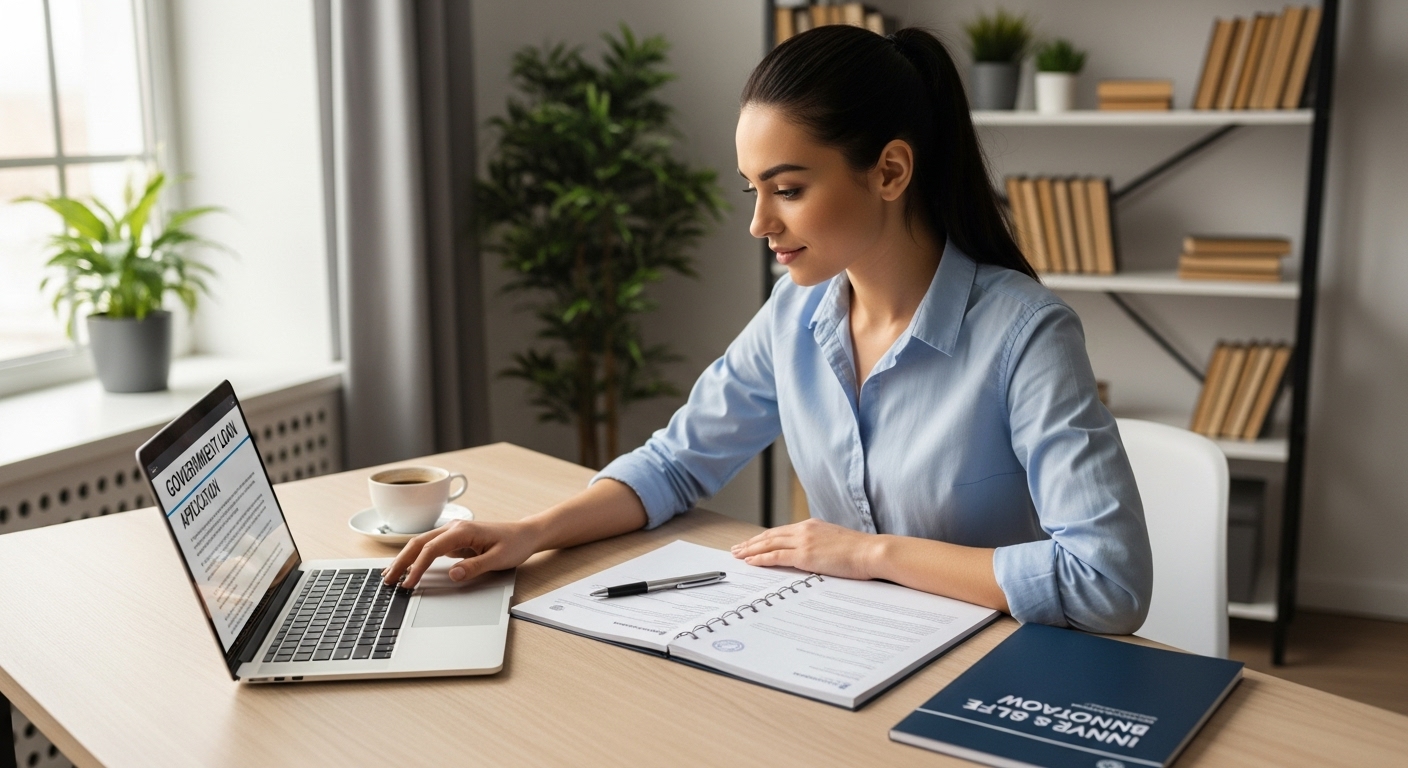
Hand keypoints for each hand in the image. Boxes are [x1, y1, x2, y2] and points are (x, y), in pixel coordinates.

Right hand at [383, 519, 540, 587]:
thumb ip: (475, 567)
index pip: (431, 549)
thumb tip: (452, 574)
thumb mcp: (499, 559)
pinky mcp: (454, 540)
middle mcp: (454, 528)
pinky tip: (407, 568)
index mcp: (463, 531)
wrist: (525, 534)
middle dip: (401, 561)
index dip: (417, 567)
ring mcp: (452, 533)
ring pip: (421, 544)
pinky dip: (415, 558)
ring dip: (404, 559)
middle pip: (418, 543)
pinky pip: (429, 548)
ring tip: (390, 575)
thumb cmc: (515, 544)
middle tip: (387, 580)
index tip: (408, 583)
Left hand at [730, 518, 882, 579]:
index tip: (752, 543)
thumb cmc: (859, 551)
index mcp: (812, 525)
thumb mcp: (835, 542)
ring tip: (738, 555)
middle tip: (737, 549)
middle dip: (752, 543)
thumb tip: (812, 555)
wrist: (871, 552)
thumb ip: (820, 544)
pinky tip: (751, 561)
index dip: (764, 537)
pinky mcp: (805, 555)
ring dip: (751, 550)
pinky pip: (776, 556)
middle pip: (770, 535)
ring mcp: (803, 541)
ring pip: (769, 544)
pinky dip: (760, 558)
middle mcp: (804, 529)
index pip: (781, 531)